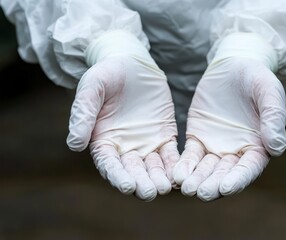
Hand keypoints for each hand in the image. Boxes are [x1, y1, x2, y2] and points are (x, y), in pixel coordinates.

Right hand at [66, 51, 178, 200]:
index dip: (117, 176)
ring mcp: (146, 144)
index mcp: (103, 141)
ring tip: (165, 187)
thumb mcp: (92, 88)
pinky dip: (174, 165)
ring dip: (159, 178)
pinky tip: (180, 173)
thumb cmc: (106, 74)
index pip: (109, 164)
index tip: (126, 186)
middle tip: (149, 193)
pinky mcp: (164, 136)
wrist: (131, 63)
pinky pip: (170, 154)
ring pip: (153, 167)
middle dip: (140, 183)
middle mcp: (125, 148)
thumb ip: (83, 114)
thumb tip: (73, 144)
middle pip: (132, 171)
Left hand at [173, 48, 285, 200]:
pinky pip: (190, 155)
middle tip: (201, 193)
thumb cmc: (258, 78)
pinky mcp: (198, 138)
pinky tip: (176, 173)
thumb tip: (276, 147)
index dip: (238, 179)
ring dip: (196, 179)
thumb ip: (274, 118)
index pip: (248, 168)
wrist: (234, 65)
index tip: (226, 188)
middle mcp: (236, 152)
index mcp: (258, 146)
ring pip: (205, 168)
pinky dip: (184, 165)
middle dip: (213, 185)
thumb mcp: (269, 92)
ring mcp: (215, 147)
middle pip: (224, 174)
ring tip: (185, 187)